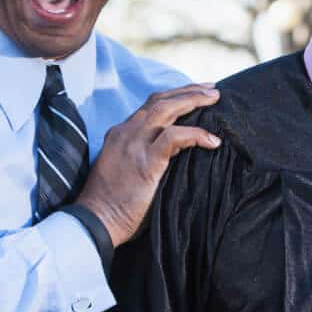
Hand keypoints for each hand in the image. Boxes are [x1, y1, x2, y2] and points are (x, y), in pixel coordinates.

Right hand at [75, 84, 220, 245]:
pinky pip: (175, 137)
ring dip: (193, 100)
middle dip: (189, 91)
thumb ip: (143, 155)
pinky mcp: (145, 161)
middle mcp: (126, 132)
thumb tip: (174, 152)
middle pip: (161, 100)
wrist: (94, 222)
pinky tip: (213, 141)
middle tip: (213, 89)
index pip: (150, 106)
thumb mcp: (124, 170)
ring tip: (216, 99)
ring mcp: (134, 145)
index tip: (195, 93)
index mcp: (120, 134)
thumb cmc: (111, 205)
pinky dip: (196, 135)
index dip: (174, 96)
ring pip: (167, 109)